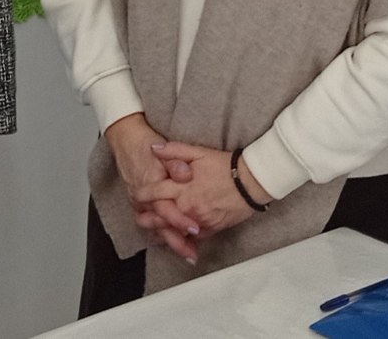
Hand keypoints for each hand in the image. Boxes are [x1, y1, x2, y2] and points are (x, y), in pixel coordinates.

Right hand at [103, 114, 199, 261]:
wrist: (126, 139)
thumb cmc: (145, 145)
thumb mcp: (162, 149)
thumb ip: (175, 161)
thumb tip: (184, 174)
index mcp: (150, 185)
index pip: (166, 209)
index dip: (181, 221)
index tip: (196, 230)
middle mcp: (142, 198)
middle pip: (159, 226)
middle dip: (176, 242)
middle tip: (192, 254)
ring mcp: (139, 202)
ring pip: (154, 228)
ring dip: (169, 240)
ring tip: (186, 251)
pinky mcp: (139, 204)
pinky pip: (150, 223)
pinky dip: (162, 232)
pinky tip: (174, 238)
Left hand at [131, 141, 270, 237]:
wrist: (251, 182)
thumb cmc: (226, 166)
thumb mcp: (198, 152)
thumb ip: (173, 151)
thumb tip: (153, 148)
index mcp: (182, 188)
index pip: (154, 192)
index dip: (142, 194)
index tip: (136, 194)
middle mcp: (189, 207)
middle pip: (161, 216)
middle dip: (148, 217)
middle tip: (139, 216)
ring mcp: (200, 220)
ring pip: (176, 230)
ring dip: (163, 230)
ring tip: (153, 230)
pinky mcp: (212, 229)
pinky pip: (193, 237)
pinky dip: (183, 238)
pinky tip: (176, 237)